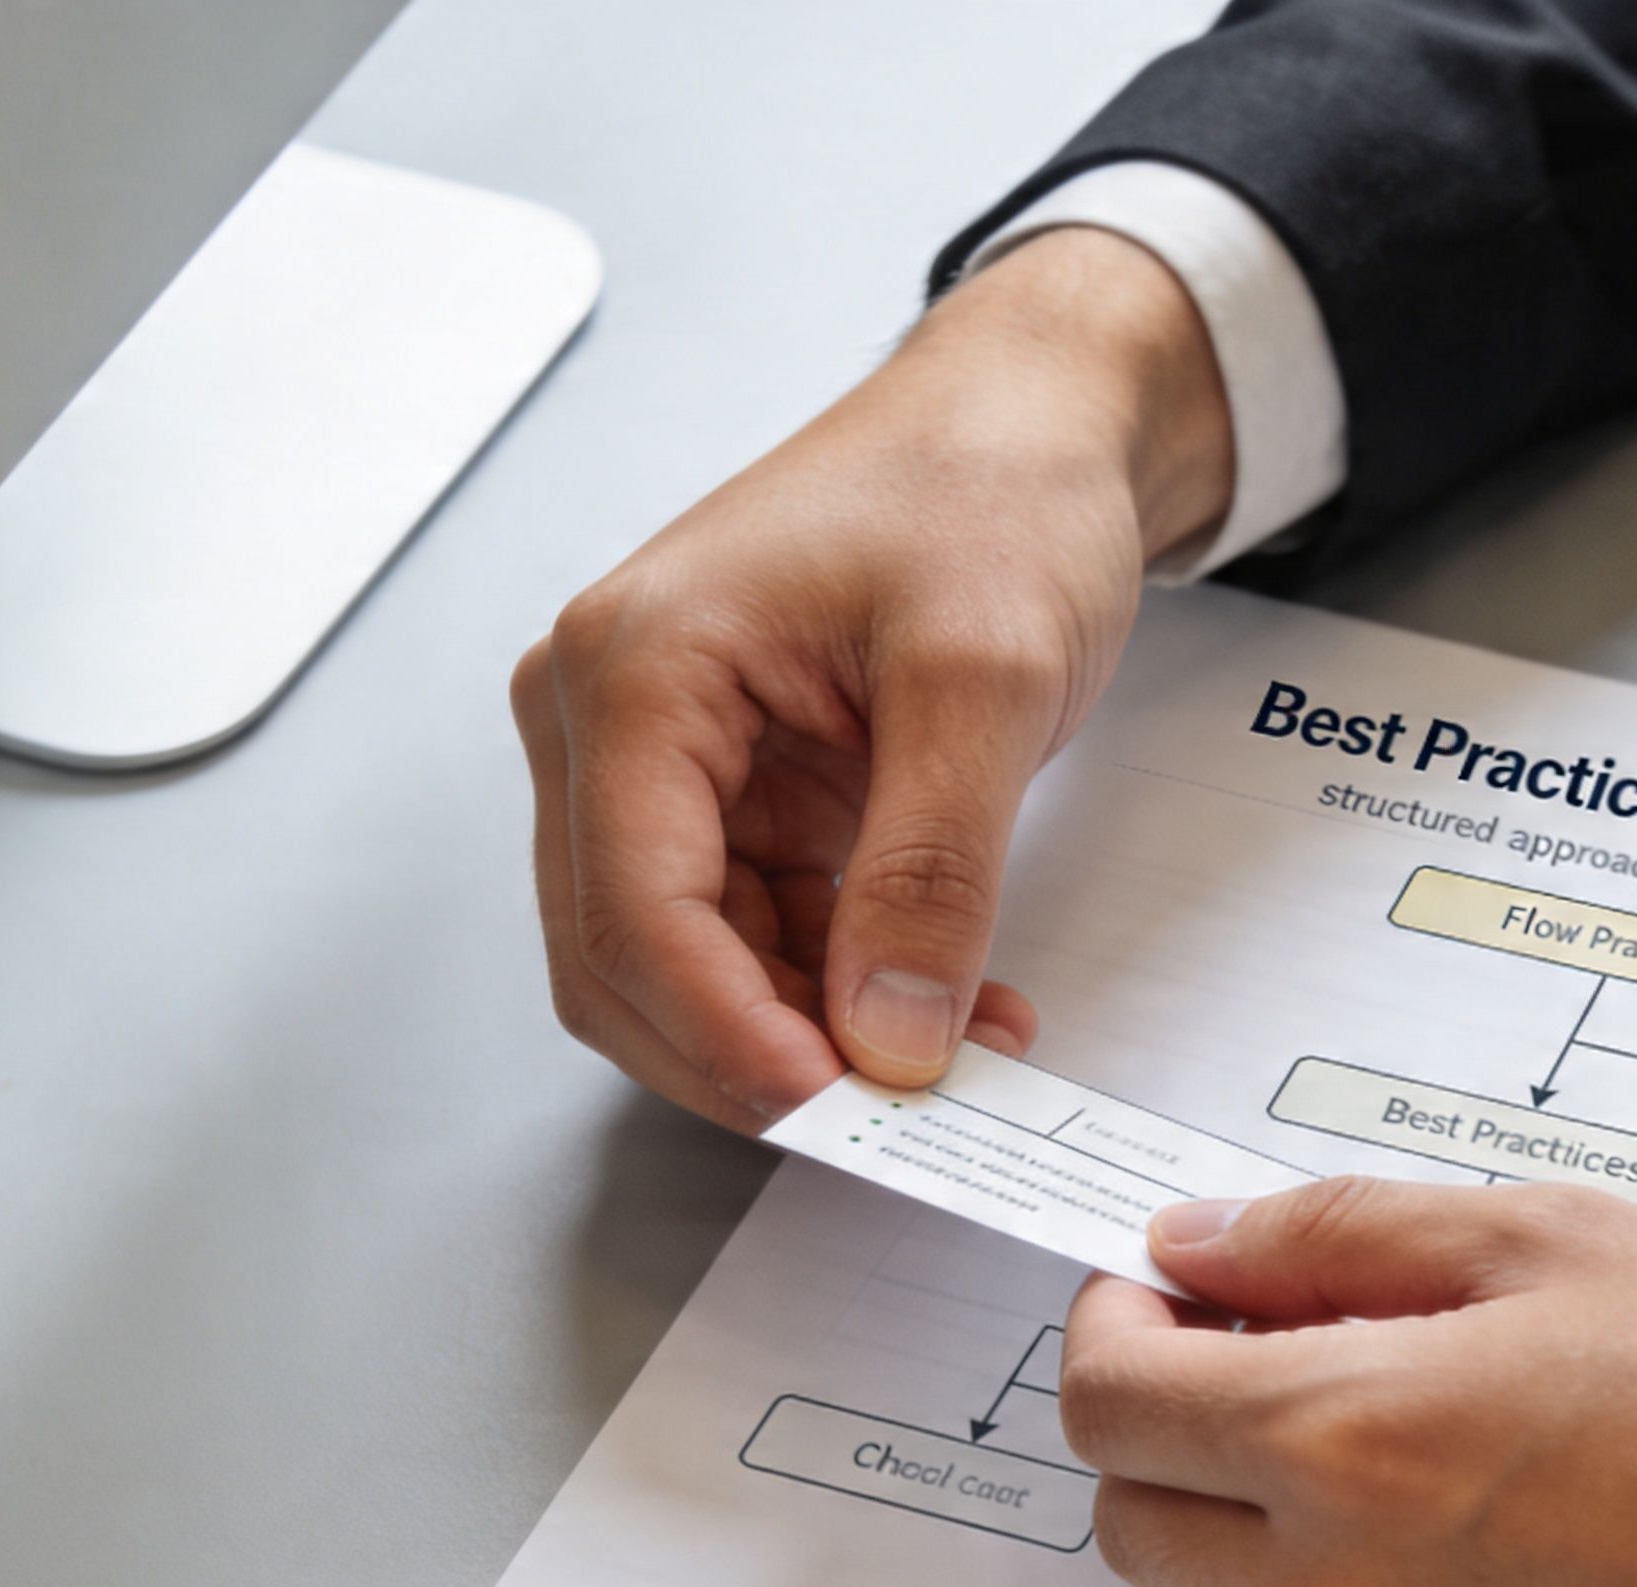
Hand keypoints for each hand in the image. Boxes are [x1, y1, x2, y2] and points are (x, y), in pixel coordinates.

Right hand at [510, 228, 1237, 1129]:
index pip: (632, 911)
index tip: (841, 1106)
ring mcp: (657, 764)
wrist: (1029, 420)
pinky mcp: (727, 796)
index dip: (725, 1034)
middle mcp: (606, 719)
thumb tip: (889, 1039)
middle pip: (625, 963)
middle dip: (756, 1054)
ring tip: (956, 1052)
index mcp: (631, 669)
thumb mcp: (985, 675)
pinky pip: (751, 939)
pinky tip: (943, 1007)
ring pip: (687, 972)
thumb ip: (932, 868)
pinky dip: (834, 994)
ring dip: (806, 1036)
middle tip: (900, 1115)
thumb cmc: (992, 489)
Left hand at [1059, 1180, 1636, 1586]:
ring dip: (1233, 1524)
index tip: (1163, 1289)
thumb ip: (1344, 1232)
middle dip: (1158, 1426)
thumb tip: (1204, 1242)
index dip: (1113, 1324)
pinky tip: (1445, 1535)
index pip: (1110, 1399)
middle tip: (1255, 1352)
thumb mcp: (1556, 1237)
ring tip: (1367, 1441)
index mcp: (1355, 1437)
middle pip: (1129, 1520)